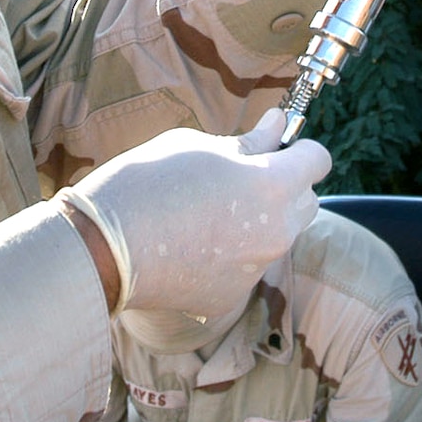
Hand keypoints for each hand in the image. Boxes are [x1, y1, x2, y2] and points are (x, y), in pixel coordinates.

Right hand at [63, 110, 328, 318]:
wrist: (103, 247)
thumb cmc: (147, 182)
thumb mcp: (197, 146)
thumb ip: (247, 142)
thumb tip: (278, 126)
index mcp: (273, 185)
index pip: (318, 159)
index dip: (299, 150)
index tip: (275, 148)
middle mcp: (277, 231)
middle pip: (306, 202)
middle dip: (285, 187)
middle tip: (240, 179)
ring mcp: (256, 269)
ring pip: (279, 237)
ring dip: (261, 222)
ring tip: (211, 213)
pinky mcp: (232, 296)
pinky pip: (247, 268)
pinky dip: (232, 255)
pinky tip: (193, 245)